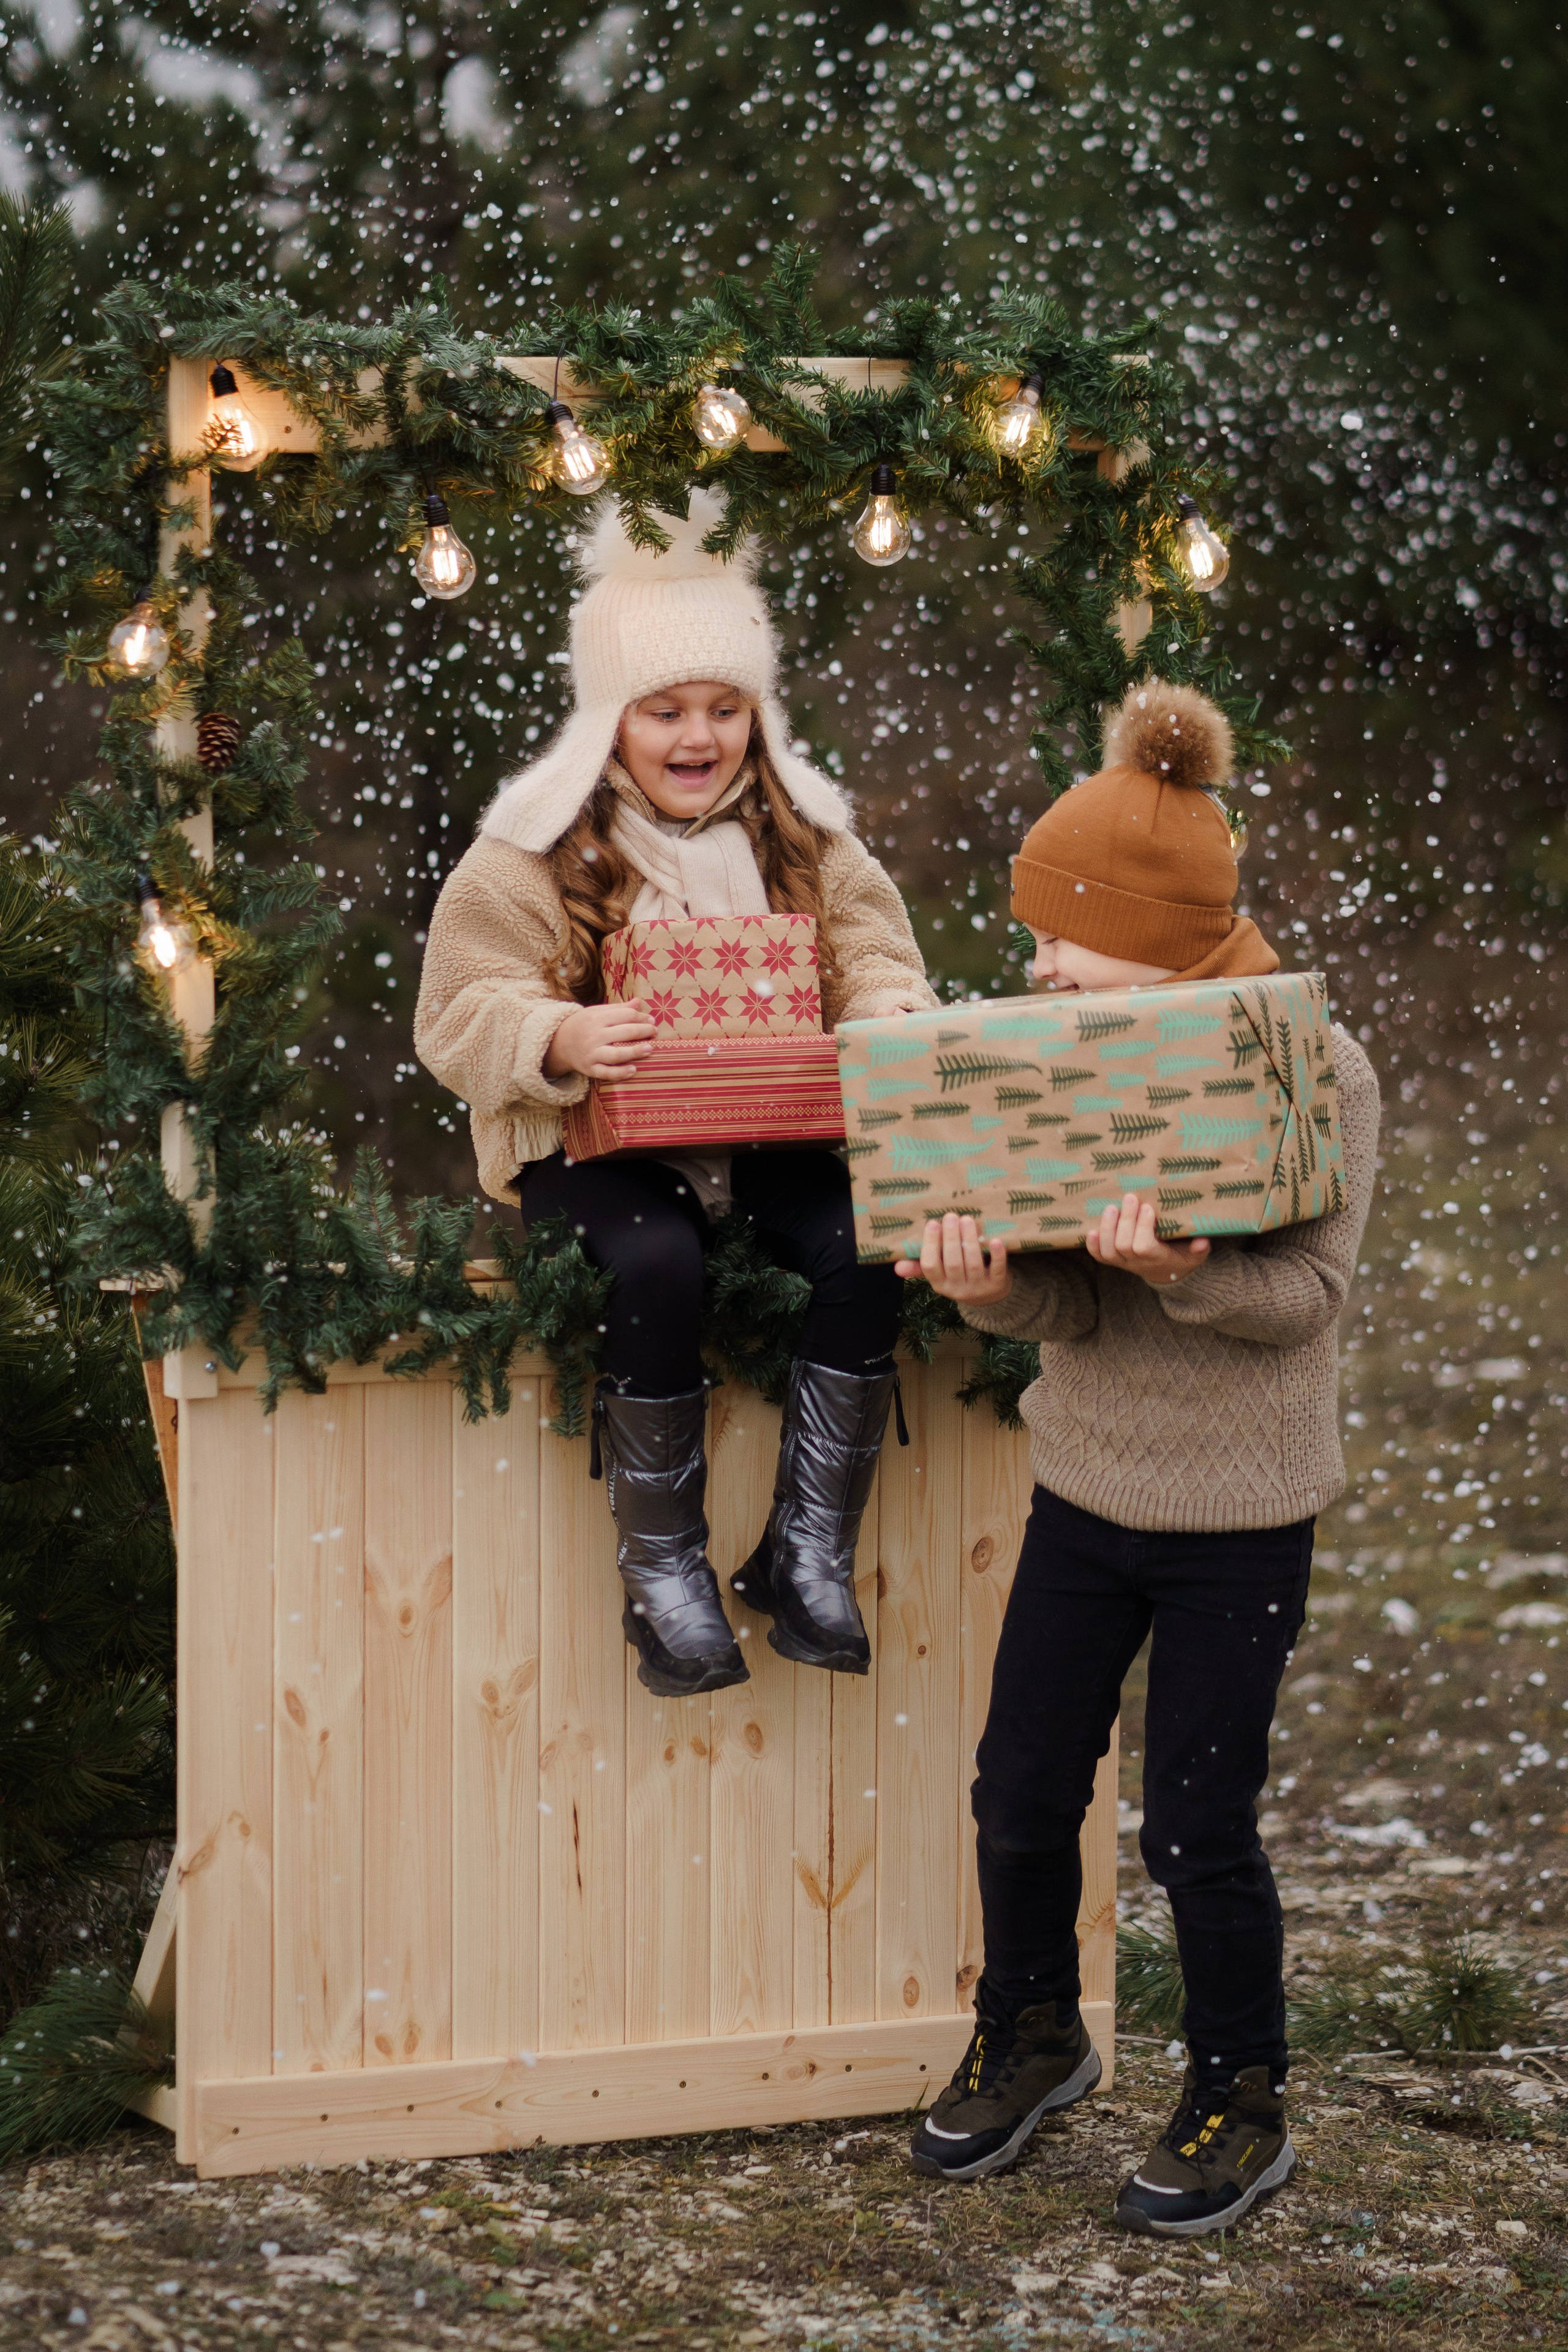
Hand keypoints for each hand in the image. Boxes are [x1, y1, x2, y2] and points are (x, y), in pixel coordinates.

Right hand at [544, 1002, 656, 1081]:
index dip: (641, 1017)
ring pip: (616, 1054)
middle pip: (624, 1033)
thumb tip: (639, 1002)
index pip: (625, 1016)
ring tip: (650, 1048)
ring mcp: (591, 1054)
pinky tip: (634, 1069)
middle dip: (643, 1032)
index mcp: (596, 1018)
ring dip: (635, 1052)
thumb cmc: (583, 1025)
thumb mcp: (596, 1012)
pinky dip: (620, 1073)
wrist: (559, 1043)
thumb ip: (618, 1009)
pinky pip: (606, 1073)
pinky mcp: (589, 1069)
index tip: (652, 1020)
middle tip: (654, 1032)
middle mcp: (594, 1036)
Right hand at [895, 1213, 1011, 1303]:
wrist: (989, 1297)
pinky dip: (997, 1255)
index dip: (931, 1245)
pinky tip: (995, 1240)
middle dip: (951, 1238)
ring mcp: (978, 1288)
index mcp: (939, 1284)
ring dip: (970, 1240)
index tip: (932, 1223)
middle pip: (952, 1263)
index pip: (930, 1266)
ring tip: (967, 1219)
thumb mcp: (940, 1275)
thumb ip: (920, 1268)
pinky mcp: (997, 1284)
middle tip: (951, 1216)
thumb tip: (897, 1266)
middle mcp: (957, 1289)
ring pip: (973, 1264)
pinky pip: (998, 1270)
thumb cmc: (959, 1277)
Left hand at [1085, 1193, 1210, 1286]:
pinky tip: (1090, 1230)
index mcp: (1158, 1259)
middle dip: (1126, 1220)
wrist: (1167, 1273)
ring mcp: (1124, 1263)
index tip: (1147, 1207)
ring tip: (1111, 1208)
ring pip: (1109, 1250)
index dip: (1142, 1228)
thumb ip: (1199, 1249)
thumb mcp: (1194, 1256)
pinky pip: (1100, 1257)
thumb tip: (1203, 1241)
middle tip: (1131, 1198)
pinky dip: (1093, 1245)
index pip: (1144, 1247)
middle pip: (1124, 1245)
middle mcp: (1138, 1263)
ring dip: (1107, 1228)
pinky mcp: (1115, 1260)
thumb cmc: (1181, 1257)